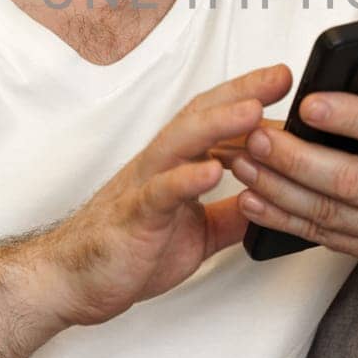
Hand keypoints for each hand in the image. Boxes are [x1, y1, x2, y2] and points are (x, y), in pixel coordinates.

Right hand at [41, 64, 291, 326]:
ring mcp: (144, 187)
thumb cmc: (128, 250)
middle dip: (242, 93)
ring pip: (180, 143)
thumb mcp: (198, 234)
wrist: (72, 280)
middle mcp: (161, 165)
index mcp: (177, 165)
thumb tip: (271, 204)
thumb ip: (232, 215)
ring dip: (218, 124)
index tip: (286, 80)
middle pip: (201, 115)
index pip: (216, 118)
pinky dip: (186, 179)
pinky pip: (160, 193)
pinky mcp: (133, 217)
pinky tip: (211, 172)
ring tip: (253, 110)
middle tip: (280, 77)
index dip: (250, 97)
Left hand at [221, 50, 357, 272]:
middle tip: (257, 134)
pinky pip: (324, 237)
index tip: (309, 103)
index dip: (350, 117)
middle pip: (351, 180)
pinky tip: (253, 200)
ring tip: (243, 162)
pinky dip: (283, 220)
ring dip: (278, 189)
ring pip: (330, 213)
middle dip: (297, 159)